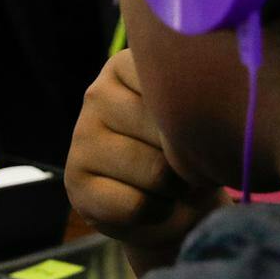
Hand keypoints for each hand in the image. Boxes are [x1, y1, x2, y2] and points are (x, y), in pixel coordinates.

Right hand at [64, 50, 225, 276]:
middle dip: (190, 158)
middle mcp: (96, 94)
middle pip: (167, 130)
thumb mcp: (203, 115)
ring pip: (155, 171)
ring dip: (177, 189)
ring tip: (172, 185)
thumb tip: (187, 133)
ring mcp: (81, 139)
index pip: (175, 84)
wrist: (180, 204)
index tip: (202, 125)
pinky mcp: (76, 185)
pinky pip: (137, 205)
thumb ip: (197, 102)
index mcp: (127, 66)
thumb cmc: (195, 152)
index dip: (203, 117)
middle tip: (187, 163)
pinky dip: (157, 213)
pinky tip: (153, 205)